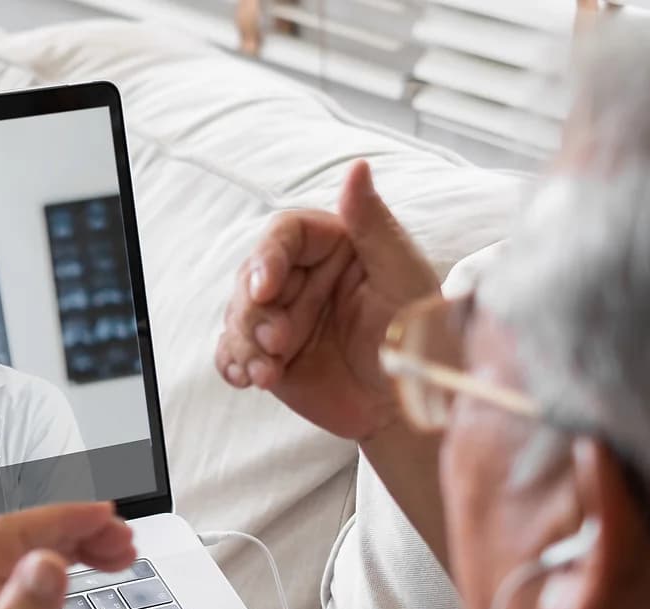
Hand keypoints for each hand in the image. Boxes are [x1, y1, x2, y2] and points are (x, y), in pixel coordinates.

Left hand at [0, 503, 136, 608]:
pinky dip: (56, 567)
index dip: (63, 520)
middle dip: (75, 532)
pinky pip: (19, 574)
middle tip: (124, 541)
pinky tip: (85, 568)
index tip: (105, 516)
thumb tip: (46, 565)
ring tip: (118, 554)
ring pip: (22, 552)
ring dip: (71, 547)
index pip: (9, 532)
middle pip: (19, 537)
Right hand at [214, 160, 439, 441]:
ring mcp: (282, 317)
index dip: (267, 257)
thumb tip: (358, 167)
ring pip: (237, 316)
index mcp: (332, 248)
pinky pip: (232, 352)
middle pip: (250, 277)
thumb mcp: (402, 273)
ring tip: (267, 371)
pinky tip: (246, 378)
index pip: (283, 235)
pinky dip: (232, 363)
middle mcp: (302, 279)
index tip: (265, 288)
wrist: (409, 401)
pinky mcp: (269, 355)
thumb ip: (373, 222)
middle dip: (254, 312)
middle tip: (277, 341)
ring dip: (244, 342)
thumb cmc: (417, 333)